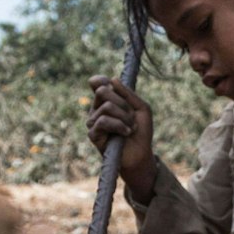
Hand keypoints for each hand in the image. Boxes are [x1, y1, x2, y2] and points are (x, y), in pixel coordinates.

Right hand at [87, 76, 155, 195]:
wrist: (140, 154)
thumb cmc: (141, 131)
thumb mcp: (141, 108)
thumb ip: (128, 94)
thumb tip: (112, 79)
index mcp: (107, 101)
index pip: (96, 83)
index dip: (101, 80)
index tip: (110, 84)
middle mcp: (97, 109)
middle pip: (102, 91)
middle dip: (122, 102)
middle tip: (131, 116)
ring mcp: (93, 121)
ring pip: (106, 106)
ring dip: (124, 117)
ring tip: (131, 128)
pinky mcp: (93, 134)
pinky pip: (103, 121)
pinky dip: (119, 126)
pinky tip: (126, 133)